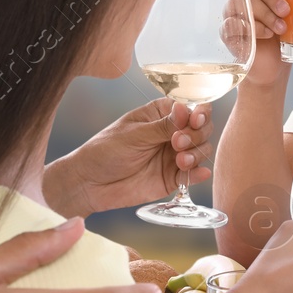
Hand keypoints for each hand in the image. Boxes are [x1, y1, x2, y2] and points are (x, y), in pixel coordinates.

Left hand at [43, 99, 212, 217]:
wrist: (89, 184)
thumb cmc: (105, 151)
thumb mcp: (134, 135)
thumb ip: (163, 126)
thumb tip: (187, 109)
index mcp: (161, 115)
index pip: (191, 108)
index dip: (199, 112)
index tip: (195, 119)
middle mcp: (171, 133)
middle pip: (202, 129)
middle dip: (196, 134)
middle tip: (178, 142)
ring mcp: (173, 155)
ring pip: (201, 150)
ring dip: (197, 153)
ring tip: (181, 160)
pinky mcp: (172, 177)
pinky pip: (193, 175)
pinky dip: (199, 173)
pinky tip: (198, 173)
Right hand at [238, 0, 292, 87]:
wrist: (274, 65)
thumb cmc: (290, 32)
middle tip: (287, 10)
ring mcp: (234, 11)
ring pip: (241, 2)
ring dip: (264, 14)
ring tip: (283, 28)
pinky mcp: (229, 31)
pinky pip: (232, 24)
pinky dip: (251, 29)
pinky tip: (267, 36)